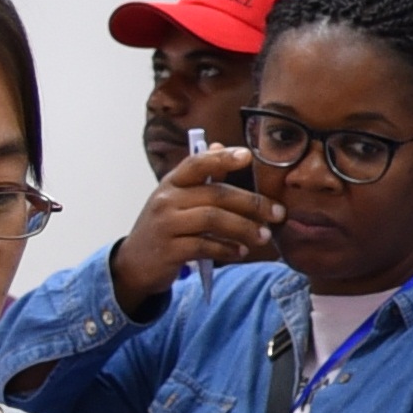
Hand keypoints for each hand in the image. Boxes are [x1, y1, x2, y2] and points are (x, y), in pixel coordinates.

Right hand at [109, 144, 276, 313]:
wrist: (134, 264)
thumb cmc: (165, 228)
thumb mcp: (177, 201)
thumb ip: (201, 180)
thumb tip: (222, 147)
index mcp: (171, 183)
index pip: (196, 163)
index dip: (222, 158)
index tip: (248, 156)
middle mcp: (166, 200)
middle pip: (215, 194)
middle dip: (252, 203)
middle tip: (278, 213)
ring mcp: (165, 225)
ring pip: (212, 219)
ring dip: (244, 228)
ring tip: (263, 236)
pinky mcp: (168, 250)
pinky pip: (204, 246)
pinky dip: (227, 249)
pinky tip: (241, 252)